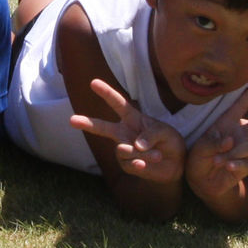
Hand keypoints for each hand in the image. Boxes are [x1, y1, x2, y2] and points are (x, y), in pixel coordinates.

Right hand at [70, 79, 184, 182]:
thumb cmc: (170, 141)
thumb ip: (151, 135)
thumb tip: (135, 145)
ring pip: (124, 150)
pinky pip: (130, 163)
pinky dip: (141, 163)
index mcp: (133, 118)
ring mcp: (124, 149)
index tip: (93, 82)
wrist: (176, 164)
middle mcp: (125, 133)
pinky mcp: (127, 164)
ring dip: (143, 153)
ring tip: (158, 154)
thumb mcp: (166, 132)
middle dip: (87, 123)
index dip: (106, 93)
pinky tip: (147, 163)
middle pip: (103, 127)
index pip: (118, 104)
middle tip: (71, 120)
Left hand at [185, 81, 247, 197]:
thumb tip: (230, 141)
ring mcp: (244, 150)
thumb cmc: (198, 158)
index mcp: (227, 123)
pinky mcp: (245, 165)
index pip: (240, 105)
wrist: (201, 180)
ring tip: (216, 160)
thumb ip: (213, 142)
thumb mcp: (200, 147)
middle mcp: (239, 135)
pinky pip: (244, 163)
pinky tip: (225, 167)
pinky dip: (233, 165)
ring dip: (233, 154)